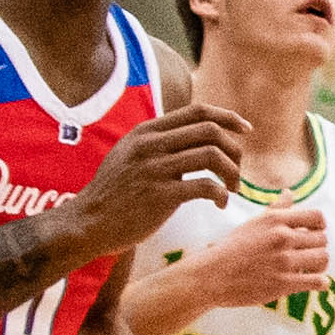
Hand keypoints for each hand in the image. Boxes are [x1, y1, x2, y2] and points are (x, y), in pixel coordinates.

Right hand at [62, 104, 245, 262]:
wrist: (89, 222)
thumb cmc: (116, 192)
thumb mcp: (131, 154)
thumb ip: (160, 141)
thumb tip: (199, 134)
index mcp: (147, 131)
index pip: (198, 111)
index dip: (228, 117)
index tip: (246, 129)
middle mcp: (151, 145)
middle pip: (210, 131)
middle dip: (234, 150)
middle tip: (236, 171)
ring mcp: (154, 169)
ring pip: (212, 156)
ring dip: (232, 173)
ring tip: (231, 188)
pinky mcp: (160, 196)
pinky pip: (206, 186)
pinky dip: (221, 194)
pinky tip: (220, 203)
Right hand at [179, 204, 332, 310]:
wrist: (211, 276)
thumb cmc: (231, 248)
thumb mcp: (253, 223)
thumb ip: (277, 208)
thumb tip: (289, 192)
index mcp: (275, 220)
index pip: (317, 217)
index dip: (320, 226)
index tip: (313, 234)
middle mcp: (281, 237)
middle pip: (322, 239)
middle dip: (317, 247)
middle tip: (306, 254)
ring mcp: (283, 261)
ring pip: (323, 258)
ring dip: (319, 264)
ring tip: (310, 268)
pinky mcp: (283, 283)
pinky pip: (319, 281)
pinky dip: (320, 282)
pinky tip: (313, 282)